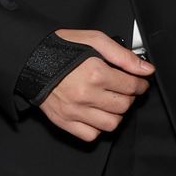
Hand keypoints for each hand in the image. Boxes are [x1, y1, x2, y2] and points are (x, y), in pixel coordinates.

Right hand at [39, 33, 153, 141]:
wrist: (30, 59)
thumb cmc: (61, 48)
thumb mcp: (94, 40)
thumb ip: (122, 56)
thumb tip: (146, 69)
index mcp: (95, 72)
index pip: (132, 86)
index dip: (140, 84)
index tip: (138, 82)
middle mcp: (85, 94)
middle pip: (124, 105)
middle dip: (128, 97)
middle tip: (122, 89)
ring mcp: (74, 111)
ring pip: (111, 124)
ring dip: (115, 113)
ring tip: (109, 101)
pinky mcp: (64, 121)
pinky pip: (91, 135)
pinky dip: (97, 127)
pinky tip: (95, 113)